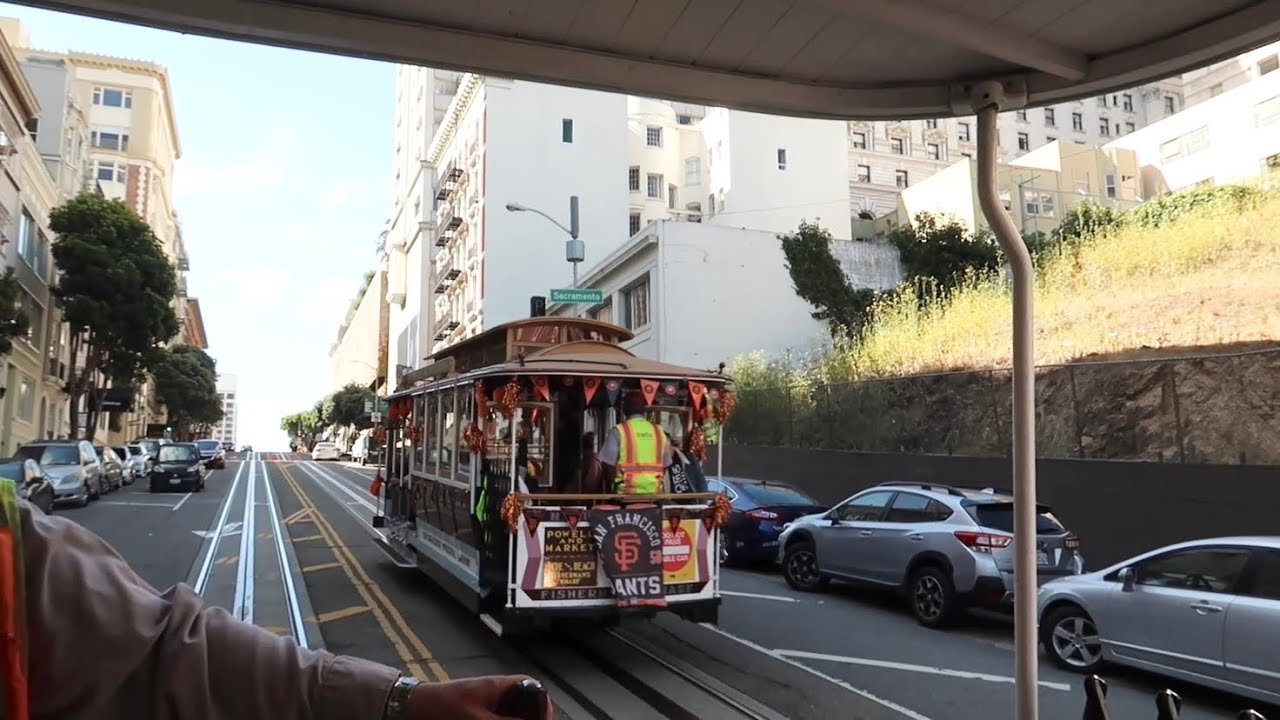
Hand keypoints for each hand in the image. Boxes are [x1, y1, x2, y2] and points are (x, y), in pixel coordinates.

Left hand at [406, 675, 552, 719]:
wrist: (410, 710)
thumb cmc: (441, 707)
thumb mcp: (476, 718)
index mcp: (499, 686)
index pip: (532, 687)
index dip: (542, 703)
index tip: (543, 719)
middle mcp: (496, 695)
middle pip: (525, 705)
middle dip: (529, 716)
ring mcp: (486, 706)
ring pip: (511, 714)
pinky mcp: (476, 716)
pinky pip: (496, 718)